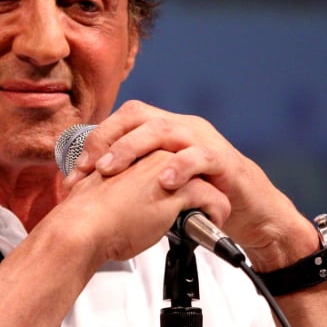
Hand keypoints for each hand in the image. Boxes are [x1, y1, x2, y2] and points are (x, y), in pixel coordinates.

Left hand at [61, 101, 319, 270]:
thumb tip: (87, 190)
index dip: (97, 139)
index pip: (123, 119)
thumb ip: (132, 179)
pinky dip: (179, 167)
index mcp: (163, 129)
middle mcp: (180, 127)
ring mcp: (202, 140)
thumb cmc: (201, 196)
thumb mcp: (159, 185)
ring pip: (163, 129)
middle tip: (91, 167)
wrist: (249, 210)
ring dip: (133, 148)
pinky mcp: (223, 159)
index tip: (77, 169)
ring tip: (113, 168)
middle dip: (108, 140)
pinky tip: (164, 181)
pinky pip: (199, 156)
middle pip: (138, 116)